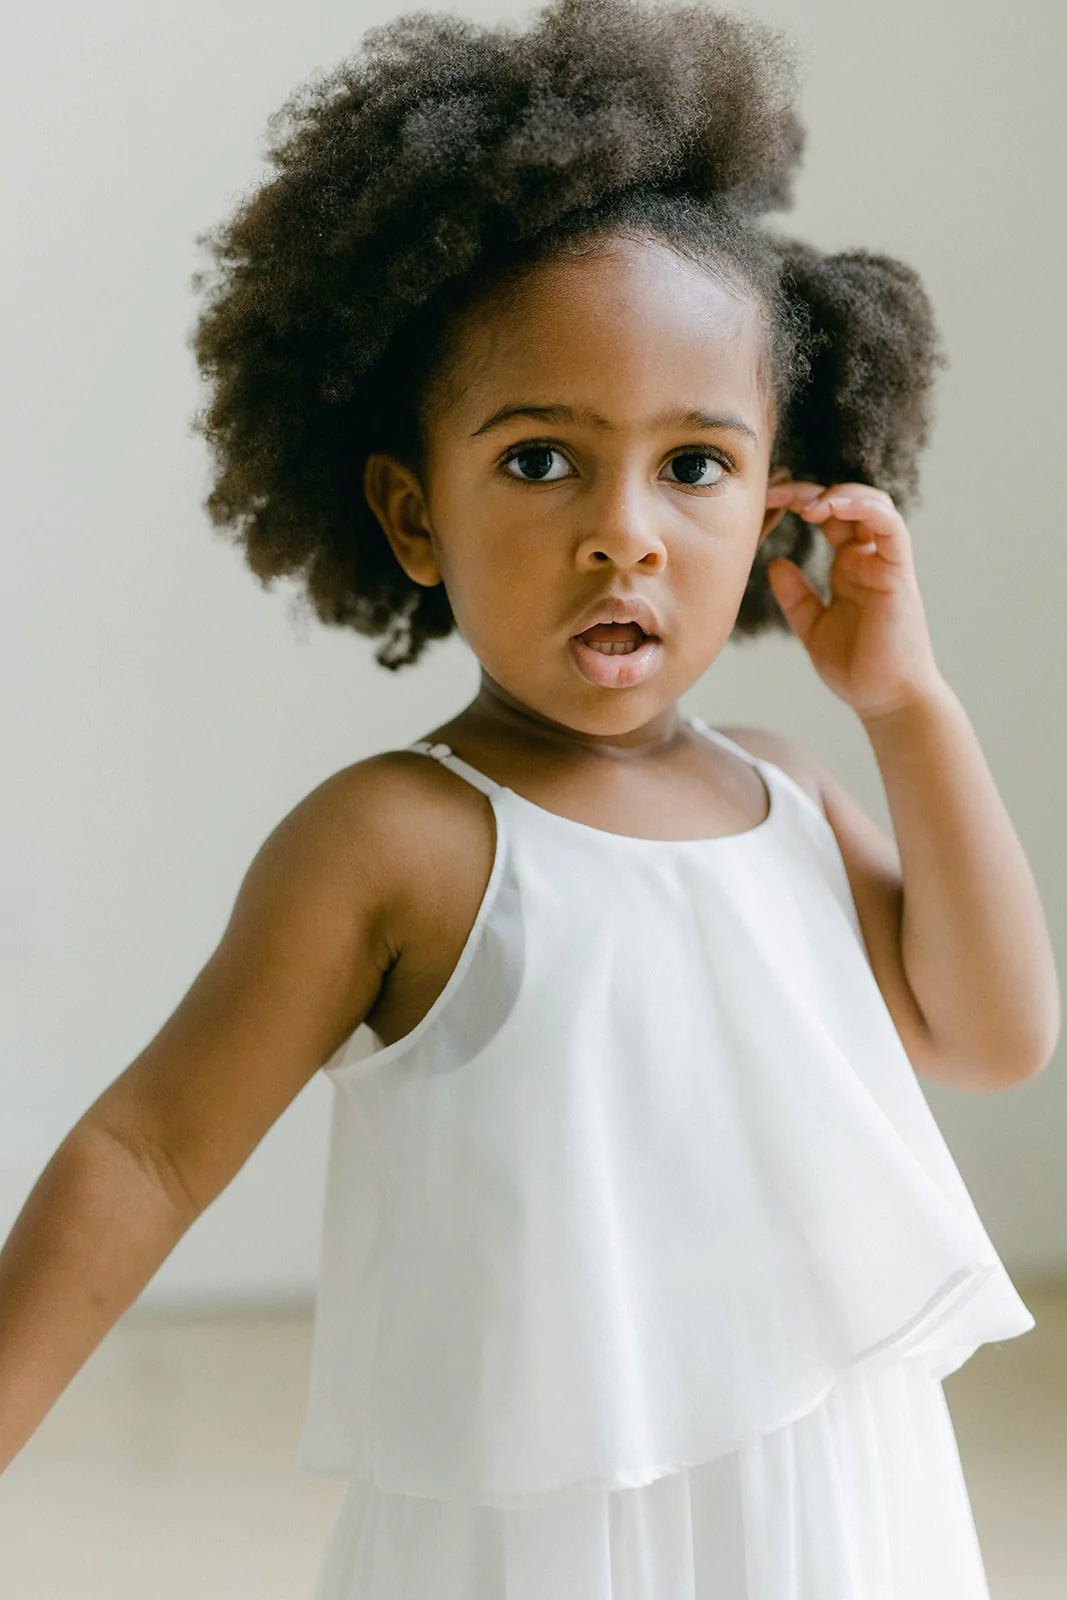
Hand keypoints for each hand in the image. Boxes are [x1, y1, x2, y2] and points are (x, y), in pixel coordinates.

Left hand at [763, 480, 944, 720]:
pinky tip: (832, 506)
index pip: (827, 515)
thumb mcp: (812, 627)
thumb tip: (775, 562)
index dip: (799, 500)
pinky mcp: (899, 573)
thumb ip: (795, 596)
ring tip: (803, 503)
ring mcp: (886, 563)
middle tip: (775, 493)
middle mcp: (869, 558)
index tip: (766, 500)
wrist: (884, 700)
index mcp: (849, 566)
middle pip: (847, 501)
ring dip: (837, 493)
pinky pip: (890, 527)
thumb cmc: (854, 667)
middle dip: (810, 490)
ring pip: (873, 504)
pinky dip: (864, 508)